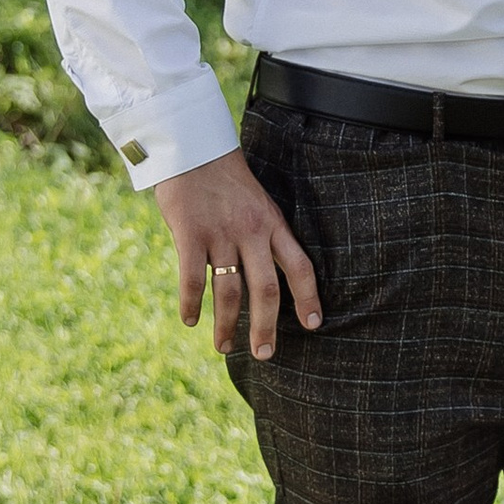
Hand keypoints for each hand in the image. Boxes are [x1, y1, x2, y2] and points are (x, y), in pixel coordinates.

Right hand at [151, 149, 321, 360]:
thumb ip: (265, 236)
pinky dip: (191, 304)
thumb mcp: (258, 203)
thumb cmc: (226, 181)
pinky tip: (191, 321)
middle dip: (265, 327)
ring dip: (226, 324)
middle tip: (264, 354)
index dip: (308, 297)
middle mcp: (251, 232)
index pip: (299, 265)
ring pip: (228, 291)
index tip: (314, 324)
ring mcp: (220, 234)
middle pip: (266, 289)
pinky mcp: (190, 233)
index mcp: (273, 224)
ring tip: (225, 347)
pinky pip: (191, 278)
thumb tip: (268, 277)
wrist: (193, 148)